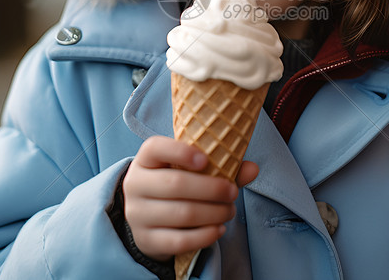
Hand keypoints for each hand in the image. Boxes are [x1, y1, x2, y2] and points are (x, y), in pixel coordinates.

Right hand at [122, 136, 258, 261]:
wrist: (148, 217)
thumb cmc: (175, 185)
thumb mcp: (191, 170)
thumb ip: (222, 166)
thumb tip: (253, 168)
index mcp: (145, 159)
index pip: (155, 148)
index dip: (180, 151)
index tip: (206, 159)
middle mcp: (135, 184)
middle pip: (175, 184)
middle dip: (211, 189)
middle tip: (233, 192)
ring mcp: (138, 214)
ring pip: (181, 214)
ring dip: (214, 213)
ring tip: (229, 210)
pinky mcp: (146, 240)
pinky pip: (180, 241)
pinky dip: (205, 235)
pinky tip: (219, 229)